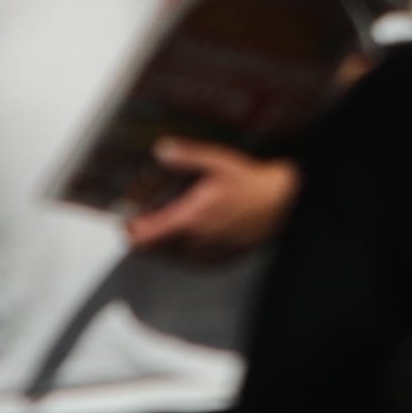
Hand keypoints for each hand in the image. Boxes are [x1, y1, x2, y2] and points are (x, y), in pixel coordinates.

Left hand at [119, 138, 298, 260]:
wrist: (284, 206)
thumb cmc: (253, 184)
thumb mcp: (218, 162)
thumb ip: (187, 157)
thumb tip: (161, 150)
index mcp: (189, 221)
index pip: (145, 238)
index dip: (130, 230)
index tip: (127, 218)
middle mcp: (195, 244)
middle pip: (153, 250)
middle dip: (144, 235)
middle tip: (144, 216)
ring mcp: (207, 256)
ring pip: (171, 257)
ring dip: (164, 243)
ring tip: (169, 220)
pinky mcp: (219, 262)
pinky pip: (190, 261)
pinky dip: (183, 249)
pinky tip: (193, 231)